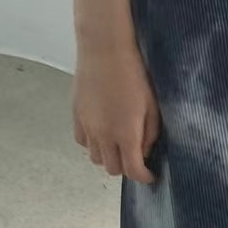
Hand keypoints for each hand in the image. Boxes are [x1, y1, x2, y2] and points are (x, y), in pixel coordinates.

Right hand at [73, 40, 160, 183]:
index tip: (150, 175)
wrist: (104, 50)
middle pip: (112, 169)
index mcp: (126, 133)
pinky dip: (93, 144)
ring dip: (109, 156)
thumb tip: (144, 152)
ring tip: (118, 143)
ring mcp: (87, 127)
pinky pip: (83, 142)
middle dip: (126, 167)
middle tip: (136, 156)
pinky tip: (103, 131)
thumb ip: (150, 133)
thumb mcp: (151, 104)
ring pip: (95, 158)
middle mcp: (104, 135)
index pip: (133, 170)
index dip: (143, 177)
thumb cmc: (134, 73)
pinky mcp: (76, 116)